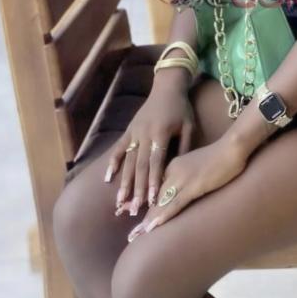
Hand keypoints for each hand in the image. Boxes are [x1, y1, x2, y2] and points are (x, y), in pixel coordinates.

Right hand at [104, 82, 195, 215]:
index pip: (157, 162)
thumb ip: (185, 147)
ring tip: (120, 202)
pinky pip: (119, 149)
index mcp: (161, 133)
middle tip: (134, 209)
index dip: (154, 182)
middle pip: (140, 166)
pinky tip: (107, 179)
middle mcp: (145, 134)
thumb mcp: (189, 126)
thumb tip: (180, 170)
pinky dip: (113, 163)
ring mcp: (134, 132)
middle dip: (137, 189)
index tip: (152, 200)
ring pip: (128, 161)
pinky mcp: (128, 130)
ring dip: (125, 182)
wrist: (166, 88)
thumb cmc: (181, 108)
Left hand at [126, 137, 247, 241]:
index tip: (126, 209)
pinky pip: (175, 203)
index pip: (153, 185)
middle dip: (138, 212)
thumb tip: (181, 189)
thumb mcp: (198, 164)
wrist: (232, 147)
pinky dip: (162, 216)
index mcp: (173, 165)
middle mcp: (173, 171)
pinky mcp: (194, 186)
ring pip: (160, 202)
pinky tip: (153, 227)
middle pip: (153, 195)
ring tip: (134, 236)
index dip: (140, 199)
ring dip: (147, 221)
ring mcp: (182, 179)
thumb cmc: (219, 156)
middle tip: (126, 229)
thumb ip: (187, 174)